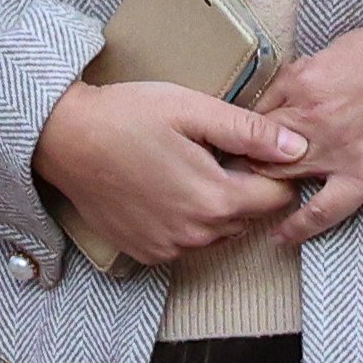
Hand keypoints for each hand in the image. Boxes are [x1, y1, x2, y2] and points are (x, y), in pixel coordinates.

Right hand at [33, 79, 306, 268]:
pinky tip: (159, 189)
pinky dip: (182, 220)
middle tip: (206, 152)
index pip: (278, 197)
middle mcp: (197, 235)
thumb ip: (250, 132)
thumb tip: (299, 147)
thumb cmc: (125, 116)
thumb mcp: (191, 109)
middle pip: (248, 216)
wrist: (62, 138)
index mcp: (216, 199)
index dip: (269, 169)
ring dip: (212, 205)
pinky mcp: (146, 252)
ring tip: (179, 168)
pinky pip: (185, 241)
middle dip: (240, 187)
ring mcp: (170, 248)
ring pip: (218, 230)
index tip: (242, 149)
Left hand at [255, 0, 362, 242]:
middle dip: (243, 159)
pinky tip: (280, 237)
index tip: (240, 140)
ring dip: (263, 187)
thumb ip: (309, 73)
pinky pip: (322, 211)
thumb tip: (292, 92)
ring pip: (278, 176)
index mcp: (301, 80)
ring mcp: (335, 150)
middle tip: (237, 172)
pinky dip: (297, 227)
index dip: (244, 128)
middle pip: (256, 147)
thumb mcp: (340, 48)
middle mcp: (309, 117)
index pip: (253, 111)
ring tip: (251, 199)